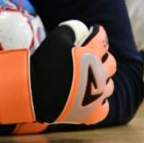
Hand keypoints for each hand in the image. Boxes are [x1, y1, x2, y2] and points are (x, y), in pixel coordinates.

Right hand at [0, 21, 115, 126]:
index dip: (98, 33)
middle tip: (91, 57)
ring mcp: (97, 96)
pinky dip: (99, 103)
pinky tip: (92, 100)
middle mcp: (99, 75)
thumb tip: (77, 29)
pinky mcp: (91, 114)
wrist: (33, 92)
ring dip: (102, 80)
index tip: (93, 32)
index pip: (102, 39)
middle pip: (111, 63)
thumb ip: (70, 30)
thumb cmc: (44, 63)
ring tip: (90, 79)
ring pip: (109, 86)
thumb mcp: (56, 39)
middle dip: (103, 58)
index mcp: (93, 55)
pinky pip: (103, 108)